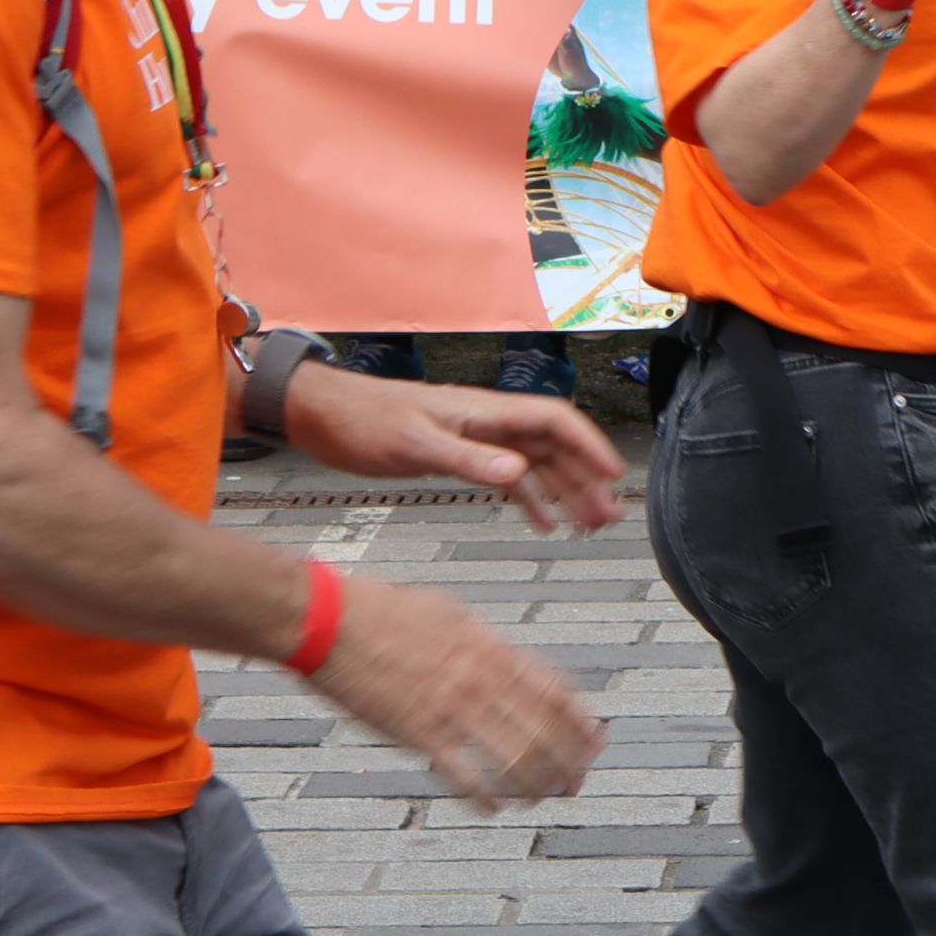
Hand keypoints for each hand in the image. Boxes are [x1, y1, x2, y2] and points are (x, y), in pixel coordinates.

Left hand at [276, 361, 625, 531]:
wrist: (324, 416)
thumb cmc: (362, 420)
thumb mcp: (414, 445)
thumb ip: (467, 459)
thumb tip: (517, 474)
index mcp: (484, 411)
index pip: (553, 420)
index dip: (587, 445)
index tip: (611, 475)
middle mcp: (487, 422)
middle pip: (553, 446)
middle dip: (585, 477)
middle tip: (609, 515)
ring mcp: (476, 438)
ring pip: (535, 463)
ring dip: (565, 491)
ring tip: (588, 523)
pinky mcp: (459, 455)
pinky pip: (509, 476)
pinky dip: (530, 499)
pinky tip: (543, 523)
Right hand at [304, 574, 605, 809]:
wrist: (328, 618)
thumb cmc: (381, 610)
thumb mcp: (447, 614)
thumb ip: (482, 642)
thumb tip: (509, 662)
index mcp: (488, 646)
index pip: (554, 689)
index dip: (580, 721)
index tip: (595, 741)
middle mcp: (479, 677)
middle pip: (543, 729)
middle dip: (568, 762)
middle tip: (576, 784)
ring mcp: (451, 706)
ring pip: (513, 756)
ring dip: (533, 785)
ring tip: (538, 800)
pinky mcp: (418, 733)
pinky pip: (464, 775)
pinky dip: (484, 796)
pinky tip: (492, 807)